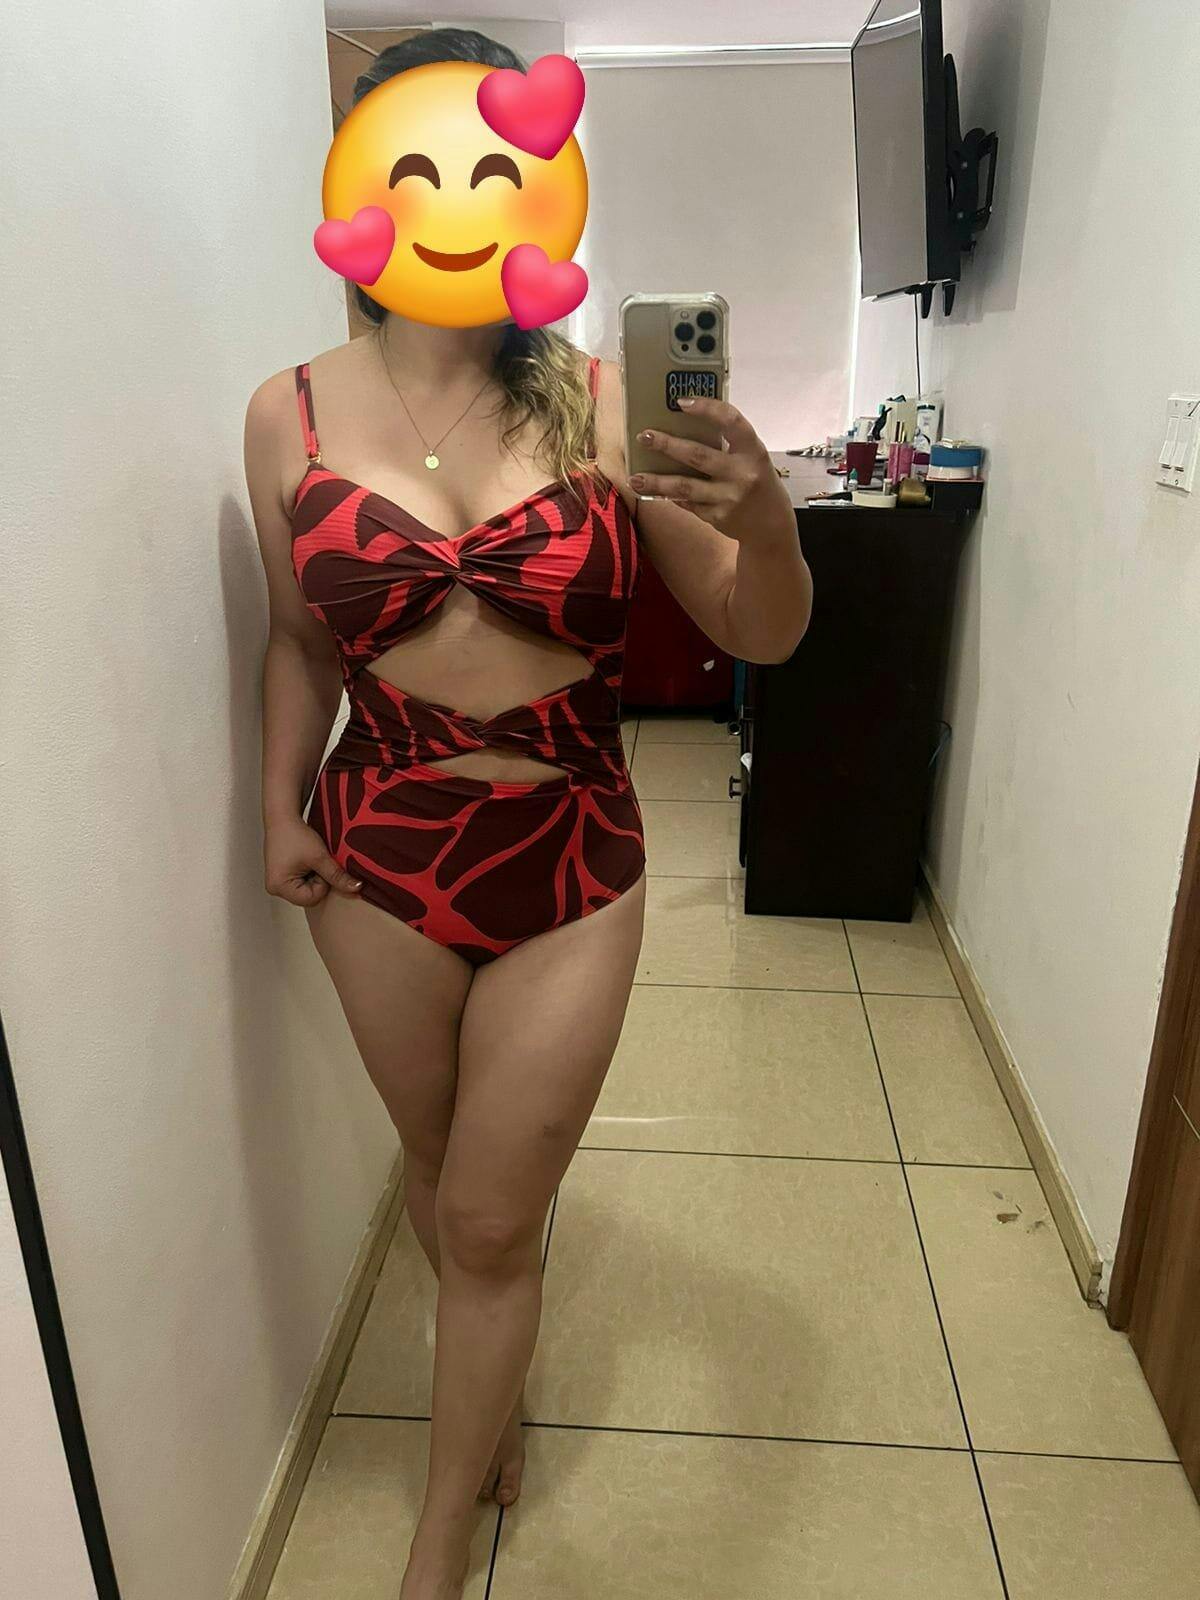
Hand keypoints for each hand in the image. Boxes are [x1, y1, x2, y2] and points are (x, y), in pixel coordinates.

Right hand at [264, 816, 363, 907]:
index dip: (323, 883)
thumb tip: (356, 888)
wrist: (283, 817)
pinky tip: (306, 860)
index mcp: (279, 886)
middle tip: (316, 862)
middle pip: (308, 896)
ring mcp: (277, 883)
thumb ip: (338, 875)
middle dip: (318, 881)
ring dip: (314, 876)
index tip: (320, 865)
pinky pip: (301, 883)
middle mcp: (275, 888)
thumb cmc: (295, 834)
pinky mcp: (281, 876)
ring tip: (310, 859)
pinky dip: (308, 873)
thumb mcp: (320, 857)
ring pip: (306, 890)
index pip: (312, 898)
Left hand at [626, 397, 794, 542]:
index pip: (730, 422)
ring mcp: (728, 498)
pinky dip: (671, 496)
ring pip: (685, 486)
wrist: (771, 525)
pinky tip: (656, 491)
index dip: (706, 408)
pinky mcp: (717, 517)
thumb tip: (686, 426)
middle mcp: (742, 474)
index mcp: (753, 451)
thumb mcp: (753, 457)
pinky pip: (688, 503)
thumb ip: (728, 444)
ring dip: (657, 481)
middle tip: (644, 436)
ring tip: (635, 477)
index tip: (681, 402)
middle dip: (667, 445)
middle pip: (697, 455)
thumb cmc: (758, 482)